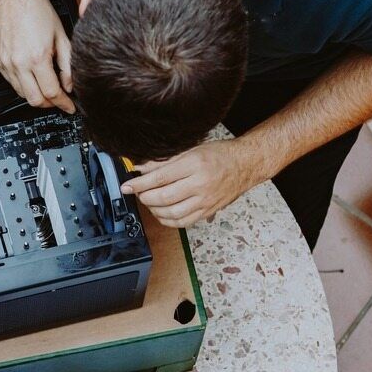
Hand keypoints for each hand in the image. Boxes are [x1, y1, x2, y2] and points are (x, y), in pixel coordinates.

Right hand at [0, 0, 74, 112]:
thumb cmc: (39, 11)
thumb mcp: (62, 38)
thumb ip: (67, 65)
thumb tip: (70, 85)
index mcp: (37, 57)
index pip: (52, 93)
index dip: (63, 103)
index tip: (69, 106)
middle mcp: (19, 63)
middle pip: (35, 100)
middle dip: (50, 104)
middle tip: (59, 100)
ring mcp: (6, 63)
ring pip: (21, 94)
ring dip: (36, 95)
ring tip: (47, 86)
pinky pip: (11, 82)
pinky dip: (23, 85)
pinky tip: (32, 76)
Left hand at [120, 139, 256, 227]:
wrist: (245, 165)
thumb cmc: (219, 154)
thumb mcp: (191, 149)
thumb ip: (164, 160)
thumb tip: (141, 167)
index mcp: (194, 164)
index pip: (160, 177)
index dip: (139, 183)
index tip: (127, 186)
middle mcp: (200, 184)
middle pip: (164, 197)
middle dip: (145, 197)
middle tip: (137, 192)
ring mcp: (205, 200)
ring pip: (172, 213)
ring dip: (154, 210)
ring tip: (149, 201)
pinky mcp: (208, 211)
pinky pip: (184, 222)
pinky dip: (168, 220)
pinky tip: (161, 213)